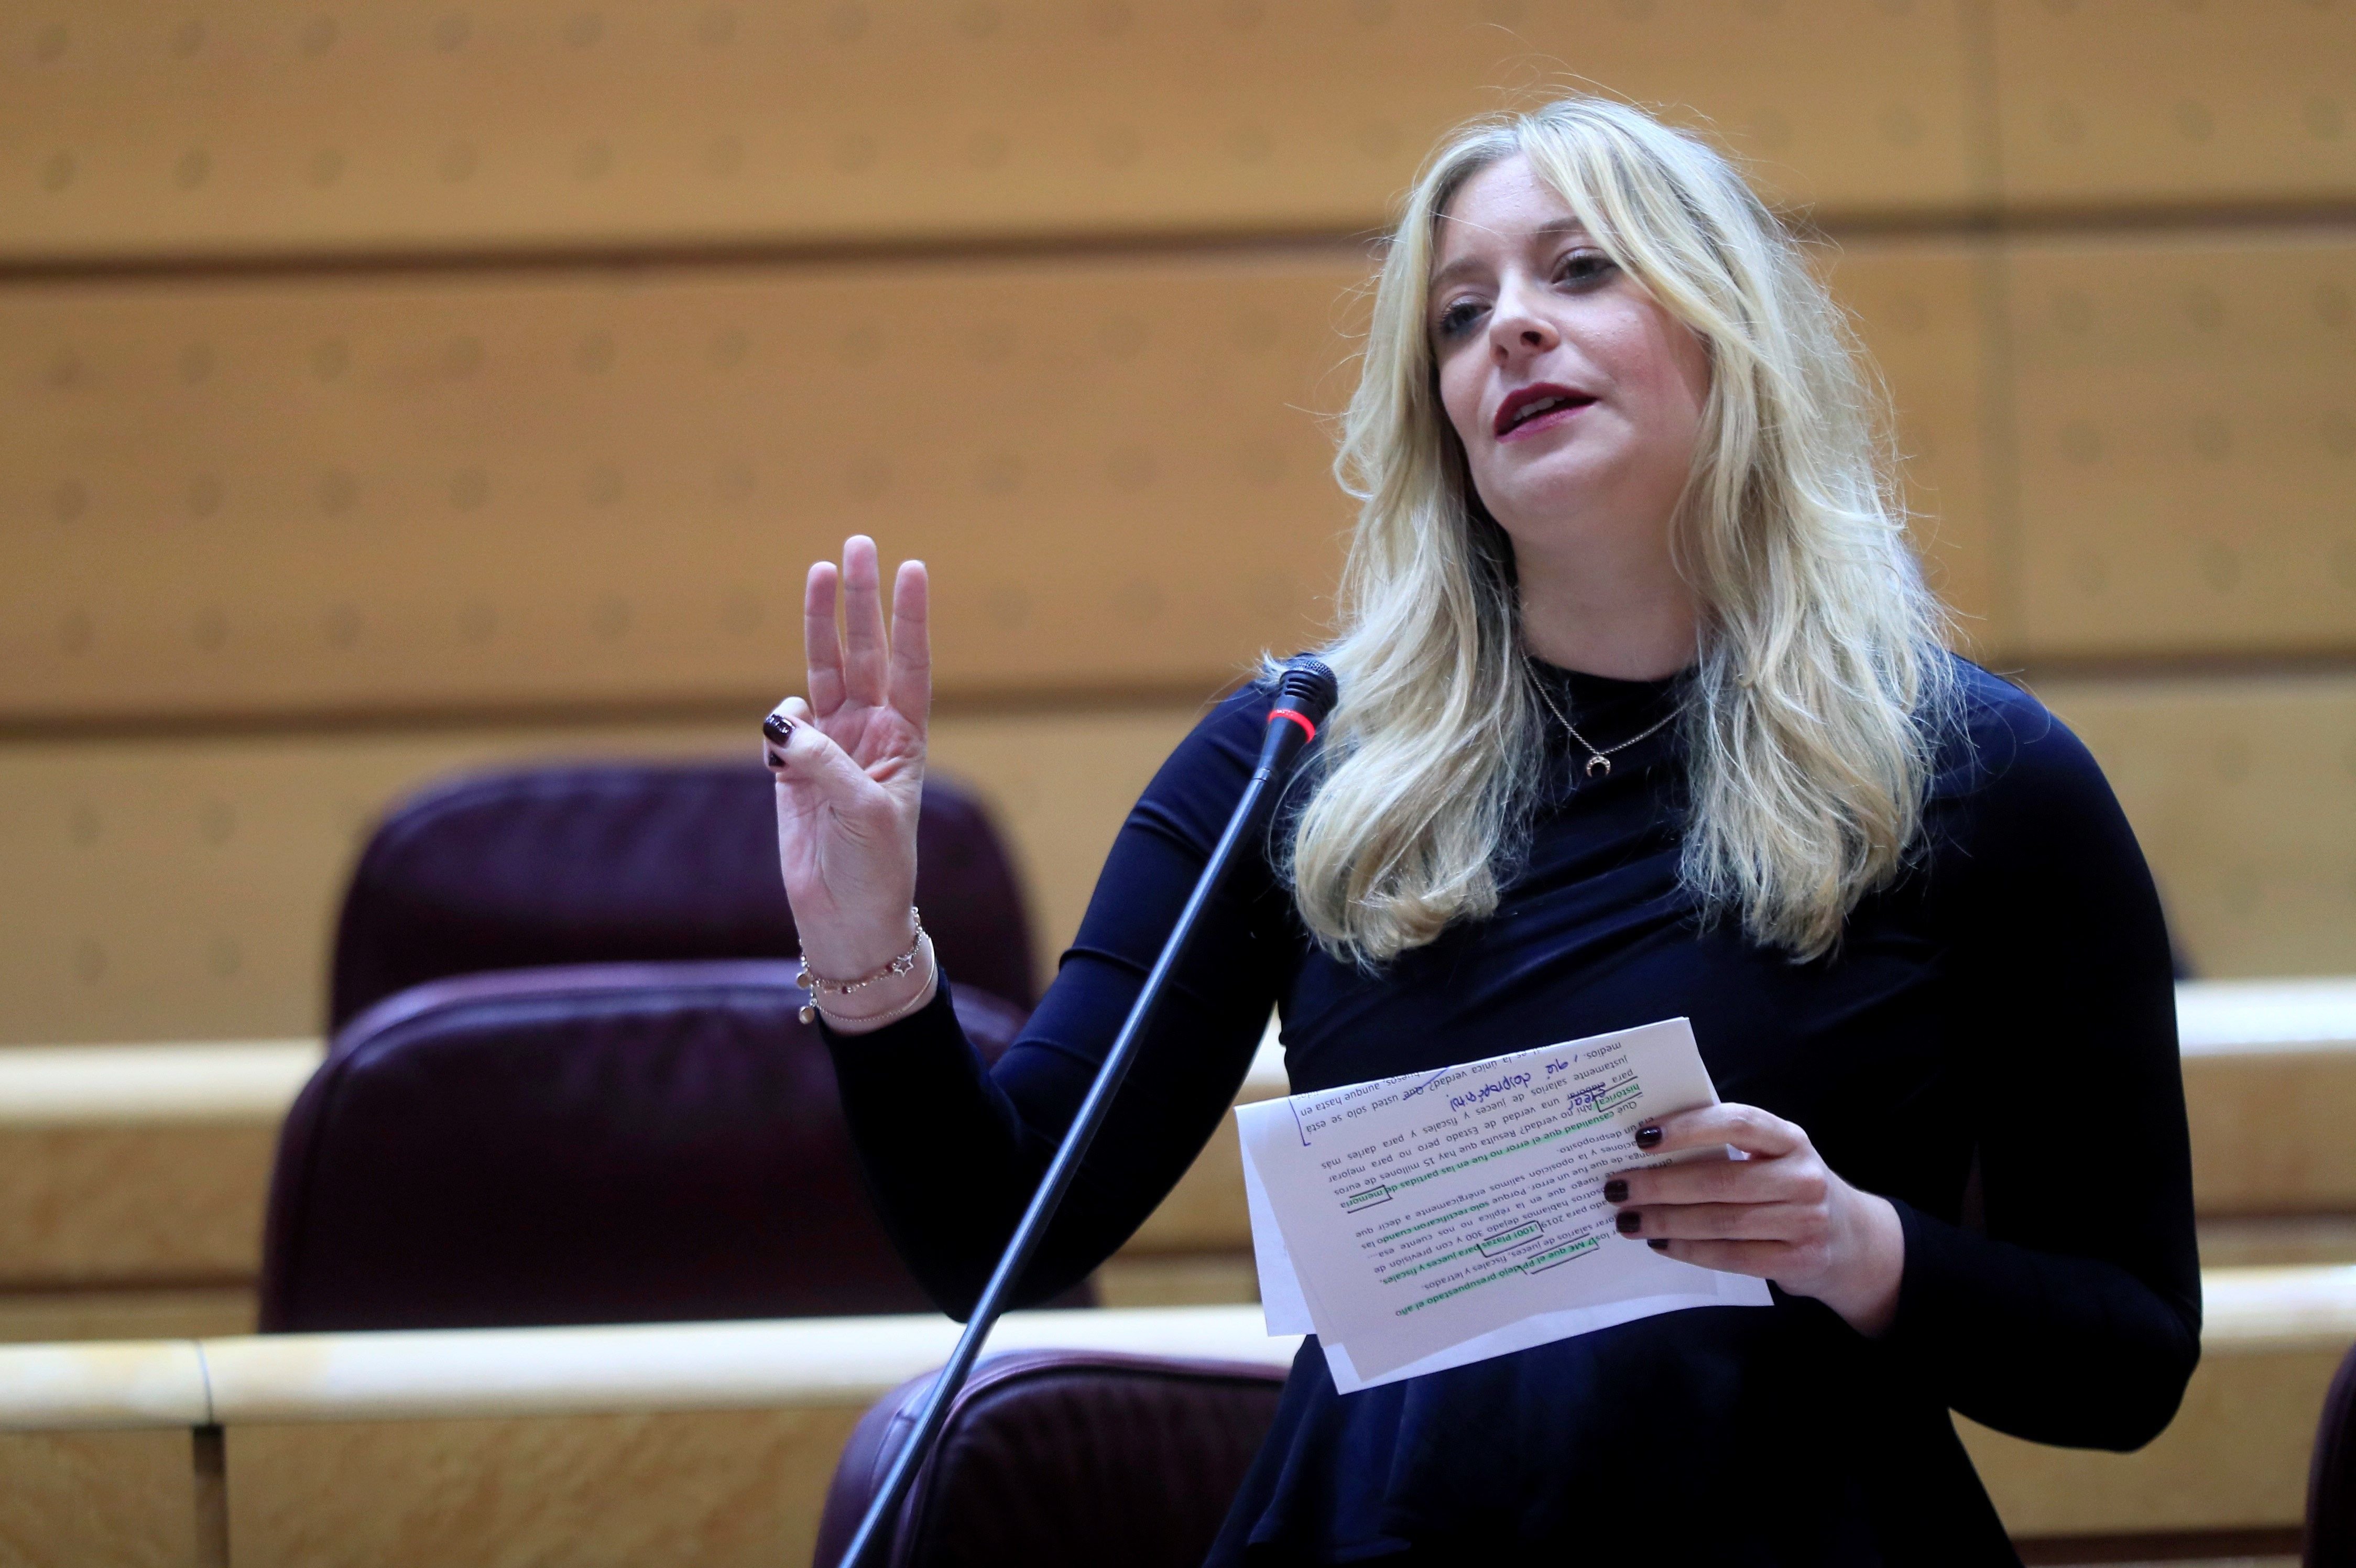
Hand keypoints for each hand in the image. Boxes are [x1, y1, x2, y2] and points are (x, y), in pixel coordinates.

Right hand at [767, 536, 933, 1024]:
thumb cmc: (874, 868)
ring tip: (820, 571)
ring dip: (820, 623)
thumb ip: (824, 763)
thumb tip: (781, 723)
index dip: (910, 617)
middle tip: (857, 544)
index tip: (913, 568)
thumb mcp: (863, 813)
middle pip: (864, 651)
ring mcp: (830, 746)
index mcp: (905, 738)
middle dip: (860, 599)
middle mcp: (870, 732)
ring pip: (822, 670)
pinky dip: (776, 725)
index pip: (909, 664)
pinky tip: (779, 752)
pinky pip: (781, 725)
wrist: (845, 917)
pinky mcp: (792, 767)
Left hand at [1605, 1104, 1904, 1336]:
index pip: (1738, 1123)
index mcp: (1790, 1139)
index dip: (1688, 1127)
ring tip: (1626, 1218)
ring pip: (1720, 1221)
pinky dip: (1689, 1250)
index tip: (1641, 1136)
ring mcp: (1805, 1221)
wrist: (1851, 1242)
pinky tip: (1660, 1243)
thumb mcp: (1772, 1157)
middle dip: (1659, 1184)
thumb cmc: (1789, 1188)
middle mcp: (1803, 1177)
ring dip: (1665, 1220)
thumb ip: (1728, 1147)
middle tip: (1616, 1186)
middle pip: (1719, 1179)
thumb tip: (1648, 1144)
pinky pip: (1731, 1255)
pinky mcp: (1797, 1260)